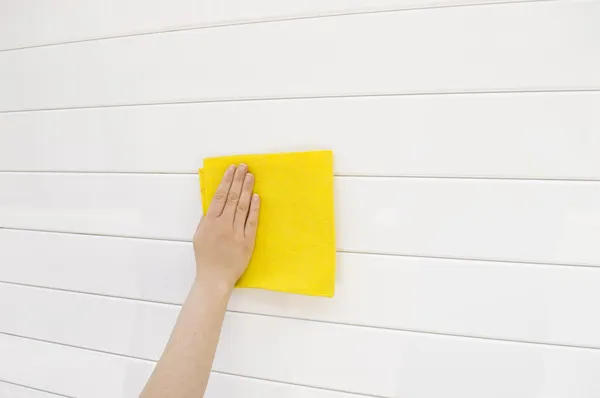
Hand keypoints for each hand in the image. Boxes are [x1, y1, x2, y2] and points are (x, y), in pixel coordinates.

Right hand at [193, 164, 259, 291]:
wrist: (214, 278)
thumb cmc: (206, 257)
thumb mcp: (199, 235)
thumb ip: (207, 219)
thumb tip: (215, 202)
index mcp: (209, 222)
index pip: (219, 196)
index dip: (227, 181)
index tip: (232, 169)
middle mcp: (223, 225)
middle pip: (232, 198)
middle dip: (238, 180)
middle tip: (244, 166)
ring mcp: (236, 233)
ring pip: (242, 207)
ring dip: (247, 190)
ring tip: (251, 176)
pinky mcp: (247, 241)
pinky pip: (251, 222)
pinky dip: (254, 209)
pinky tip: (257, 197)